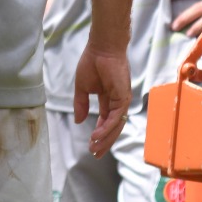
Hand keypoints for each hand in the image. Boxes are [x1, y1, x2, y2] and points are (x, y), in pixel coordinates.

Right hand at [74, 42, 131, 157]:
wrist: (101, 47)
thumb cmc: (92, 61)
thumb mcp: (82, 87)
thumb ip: (81, 104)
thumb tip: (78, 121)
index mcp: (109, 98)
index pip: (105, 121)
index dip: (99, 134)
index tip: (91, 145)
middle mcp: (118, 101)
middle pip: (112, 127)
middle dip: (104, 142)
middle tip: (95, 154)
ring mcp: (122, 100)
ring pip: (116, 125)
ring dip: (105, 138)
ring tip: (94, 148)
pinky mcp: (123, 97)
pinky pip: (115, 117)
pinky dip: (106, 128)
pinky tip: (96, 135)